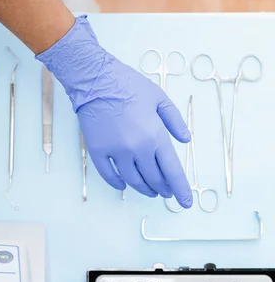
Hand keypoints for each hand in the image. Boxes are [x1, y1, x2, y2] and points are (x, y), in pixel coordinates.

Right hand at [37, 16, 192, 207]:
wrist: (96, 79)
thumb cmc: (128, 85)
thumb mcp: (159, 98)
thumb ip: (174, 121)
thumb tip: (185, 140)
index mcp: (155, 136)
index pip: (172, 171)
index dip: (181, 189)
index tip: (185, 202)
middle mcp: (137, 149)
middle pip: (153, 179)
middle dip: (163, 189)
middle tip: (168, 192)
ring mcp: (116, 152)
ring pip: (132, 180)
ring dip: (144, 189)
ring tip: (150, 191)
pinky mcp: (98, 151)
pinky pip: (108, 175)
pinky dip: (117, 183)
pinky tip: (123, 185)